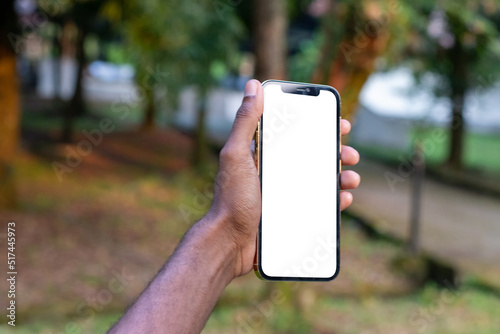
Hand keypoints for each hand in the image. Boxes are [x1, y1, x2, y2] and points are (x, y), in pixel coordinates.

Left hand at [209, 79, 359, 278]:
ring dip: (341, 176)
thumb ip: (245, 122)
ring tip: (351, 178)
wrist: (230, 242)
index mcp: (265, 154)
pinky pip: (320, 204)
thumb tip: (252, 85)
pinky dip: (335, 199)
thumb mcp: (236, 156)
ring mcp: (286, 193)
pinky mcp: (293, 214)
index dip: (320, 126)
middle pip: (314, 155)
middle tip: (350, 155)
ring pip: (321, 179)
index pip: (297, 133)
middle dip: (337, 152)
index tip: (341, 124)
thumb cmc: (231, 199)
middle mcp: (277, 171)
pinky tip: (344, 198)